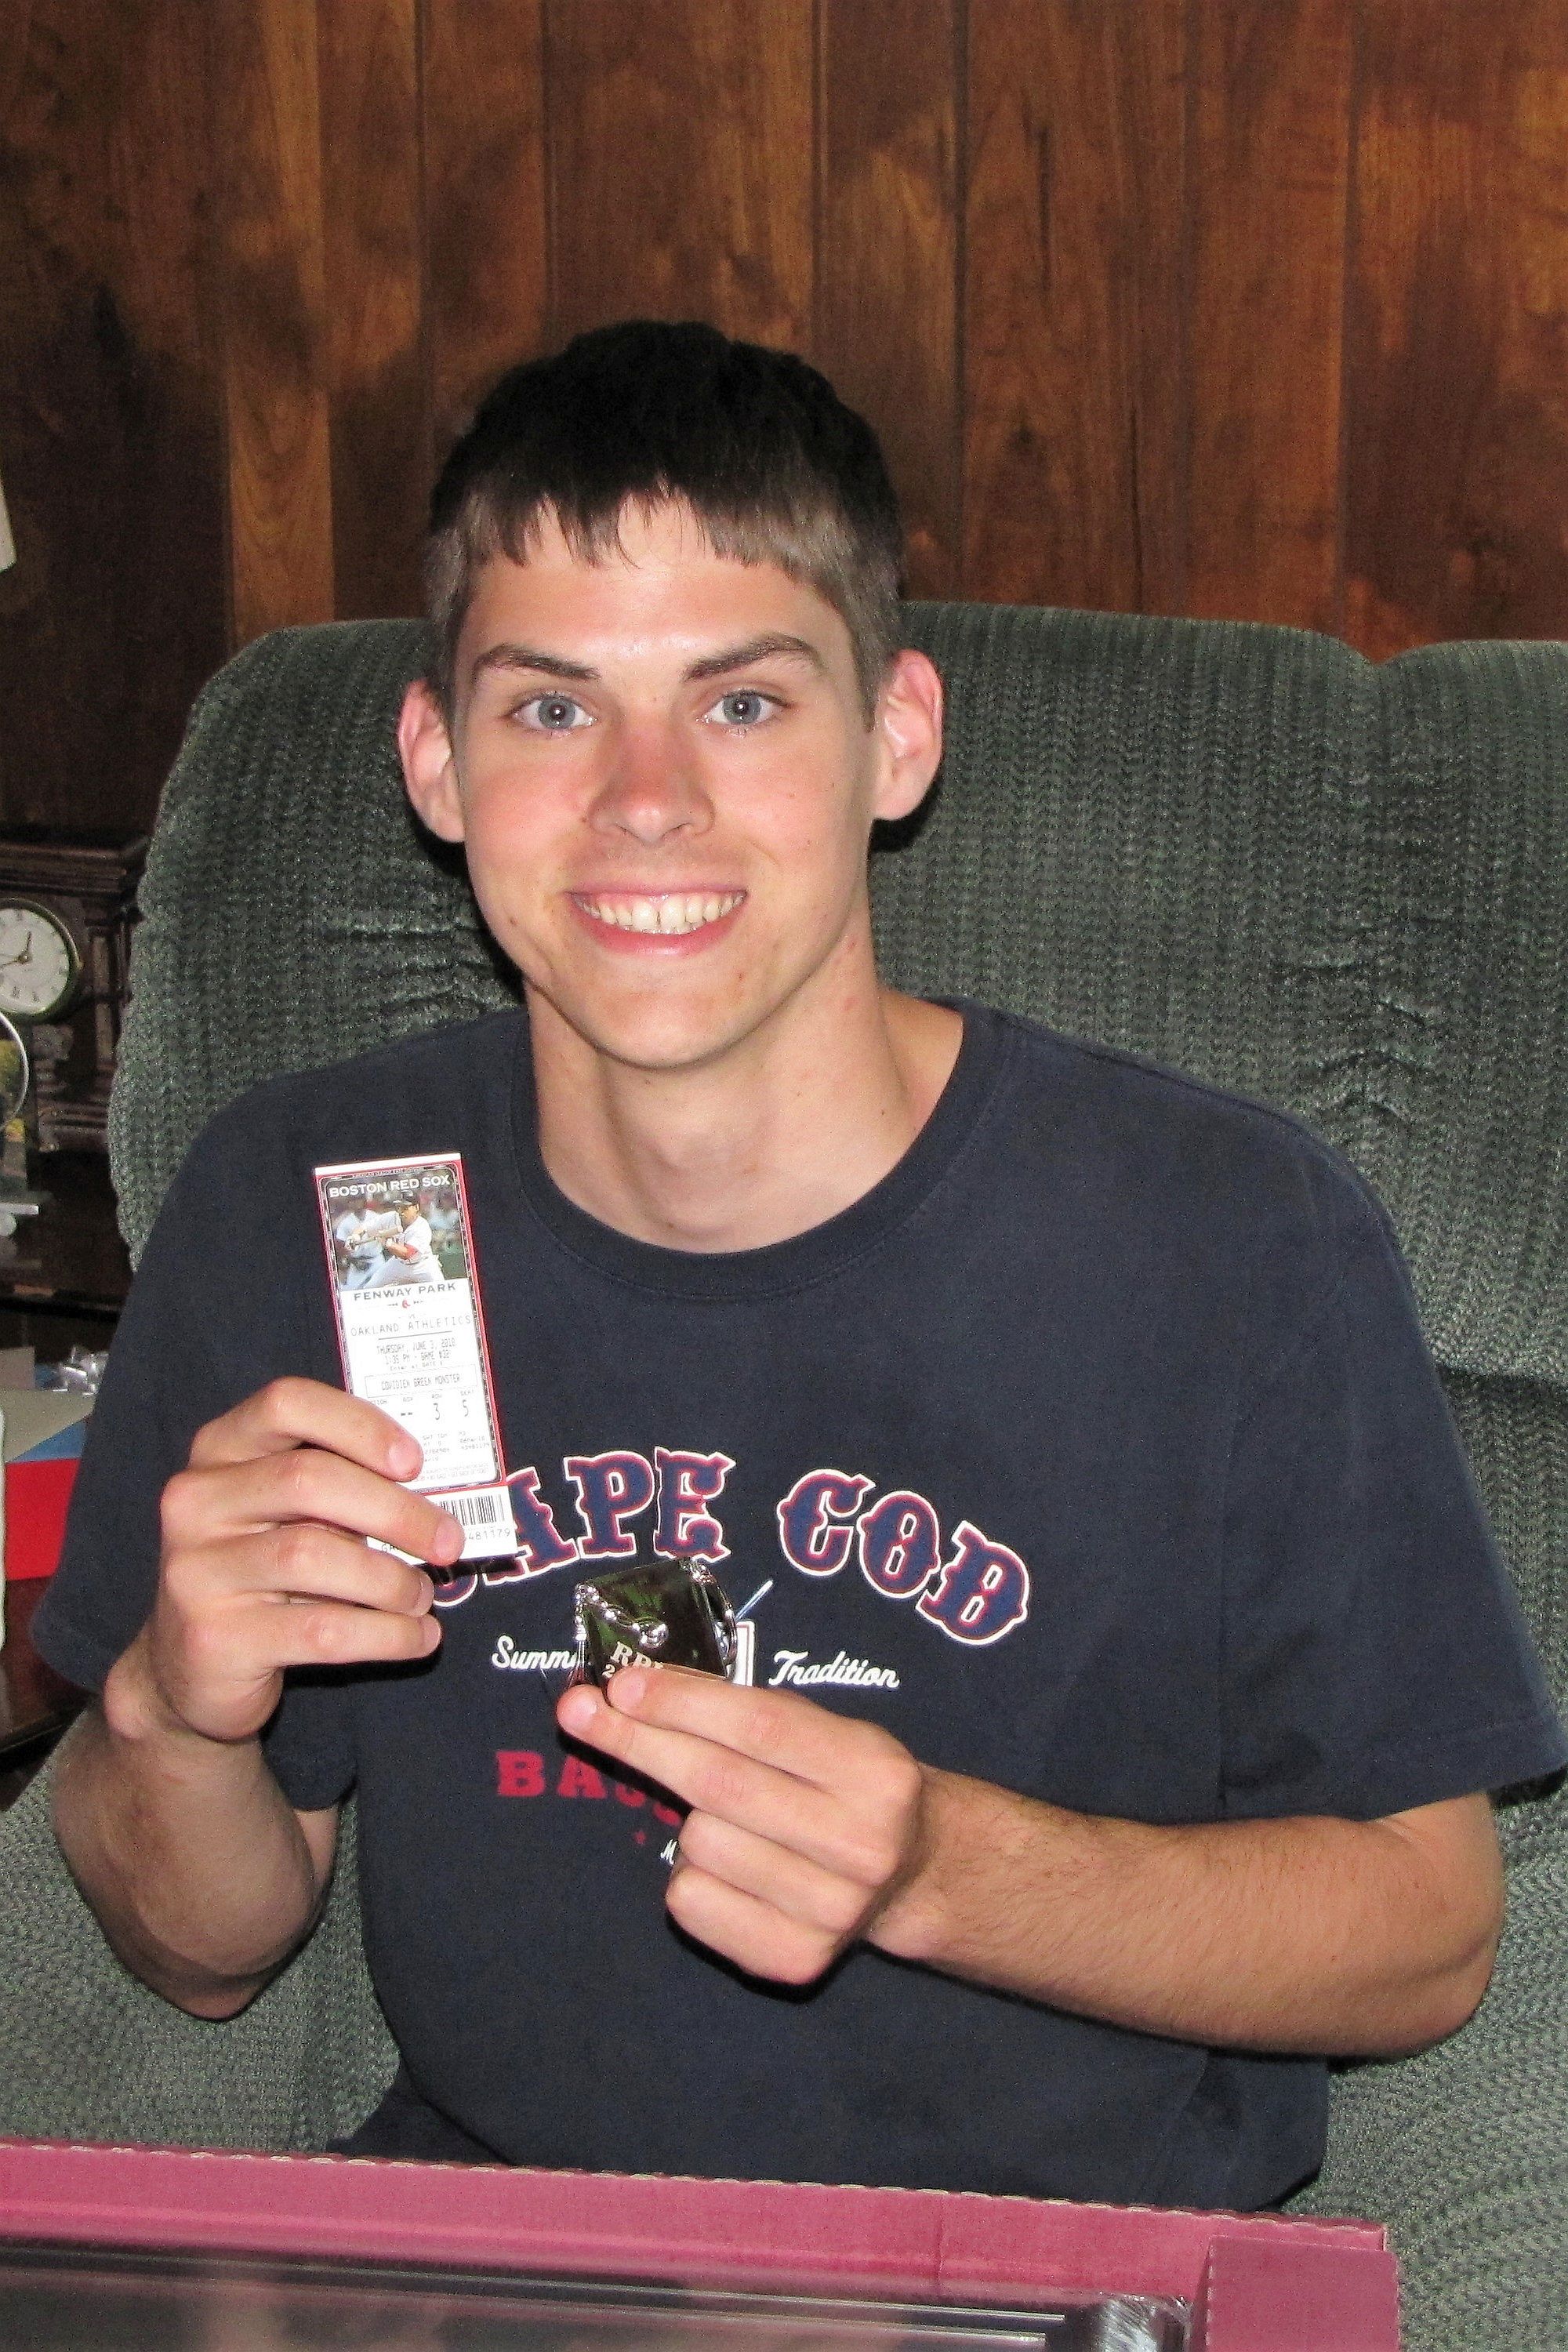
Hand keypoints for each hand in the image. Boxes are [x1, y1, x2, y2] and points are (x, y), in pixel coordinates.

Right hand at [118, 1377, 462, 1749]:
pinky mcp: (216, 1639)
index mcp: (218, 1451)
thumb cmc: (262, 1574)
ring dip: (392, 1579)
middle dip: (396, 1510)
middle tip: (449, 1540)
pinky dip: (387, 1633)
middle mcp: (196, 1501)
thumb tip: (437, 1498)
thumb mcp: (286, 1515)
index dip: (358, 1425)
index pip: (286, 1403)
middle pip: (308, 1479)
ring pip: (314, 1556)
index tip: (414, 1462)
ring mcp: (196, 1570)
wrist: (190, 1670)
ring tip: (422, 1595)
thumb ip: (340, 1488)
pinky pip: (322, 1631)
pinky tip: (417, 1636)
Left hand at [556, 1667, 929, 1984]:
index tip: (622, 1684)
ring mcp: (830, 1911)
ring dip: (689, 1819)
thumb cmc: (845, 1784)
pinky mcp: (795, 1961)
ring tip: (730, 1819)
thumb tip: (633, 1692)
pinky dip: (689, 1873)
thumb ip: (745, 1712)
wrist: (911, 1872)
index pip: (761, 1727)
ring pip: (699, 1843)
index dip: (682, 1703)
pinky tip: (730, 1866)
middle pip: (718, 1784)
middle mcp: (861, 1846)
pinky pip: (691, 1901)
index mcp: (877, 1774)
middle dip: (640, 1741)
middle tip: (582, 1712)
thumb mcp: (825, 1731)